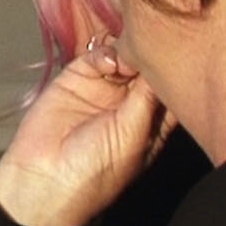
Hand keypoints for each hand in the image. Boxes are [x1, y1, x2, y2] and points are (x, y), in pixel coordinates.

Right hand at [0, 38, 173, 225]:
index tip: (180, 53)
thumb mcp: (133, 136)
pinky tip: (106, 60)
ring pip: (123, 57)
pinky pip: (94, 56)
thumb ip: (146, 99)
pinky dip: (102, 52)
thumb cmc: (97, 169)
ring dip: (127, 52)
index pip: (170, 88)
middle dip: (151, 55)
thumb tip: (164, 64)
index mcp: (152, 121)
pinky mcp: (76, 78)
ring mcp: (103, 88)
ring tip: (125, 59)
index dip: (176, 70)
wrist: (45, 176)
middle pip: (147, 68)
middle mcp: (130, 102)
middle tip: (150, 49)